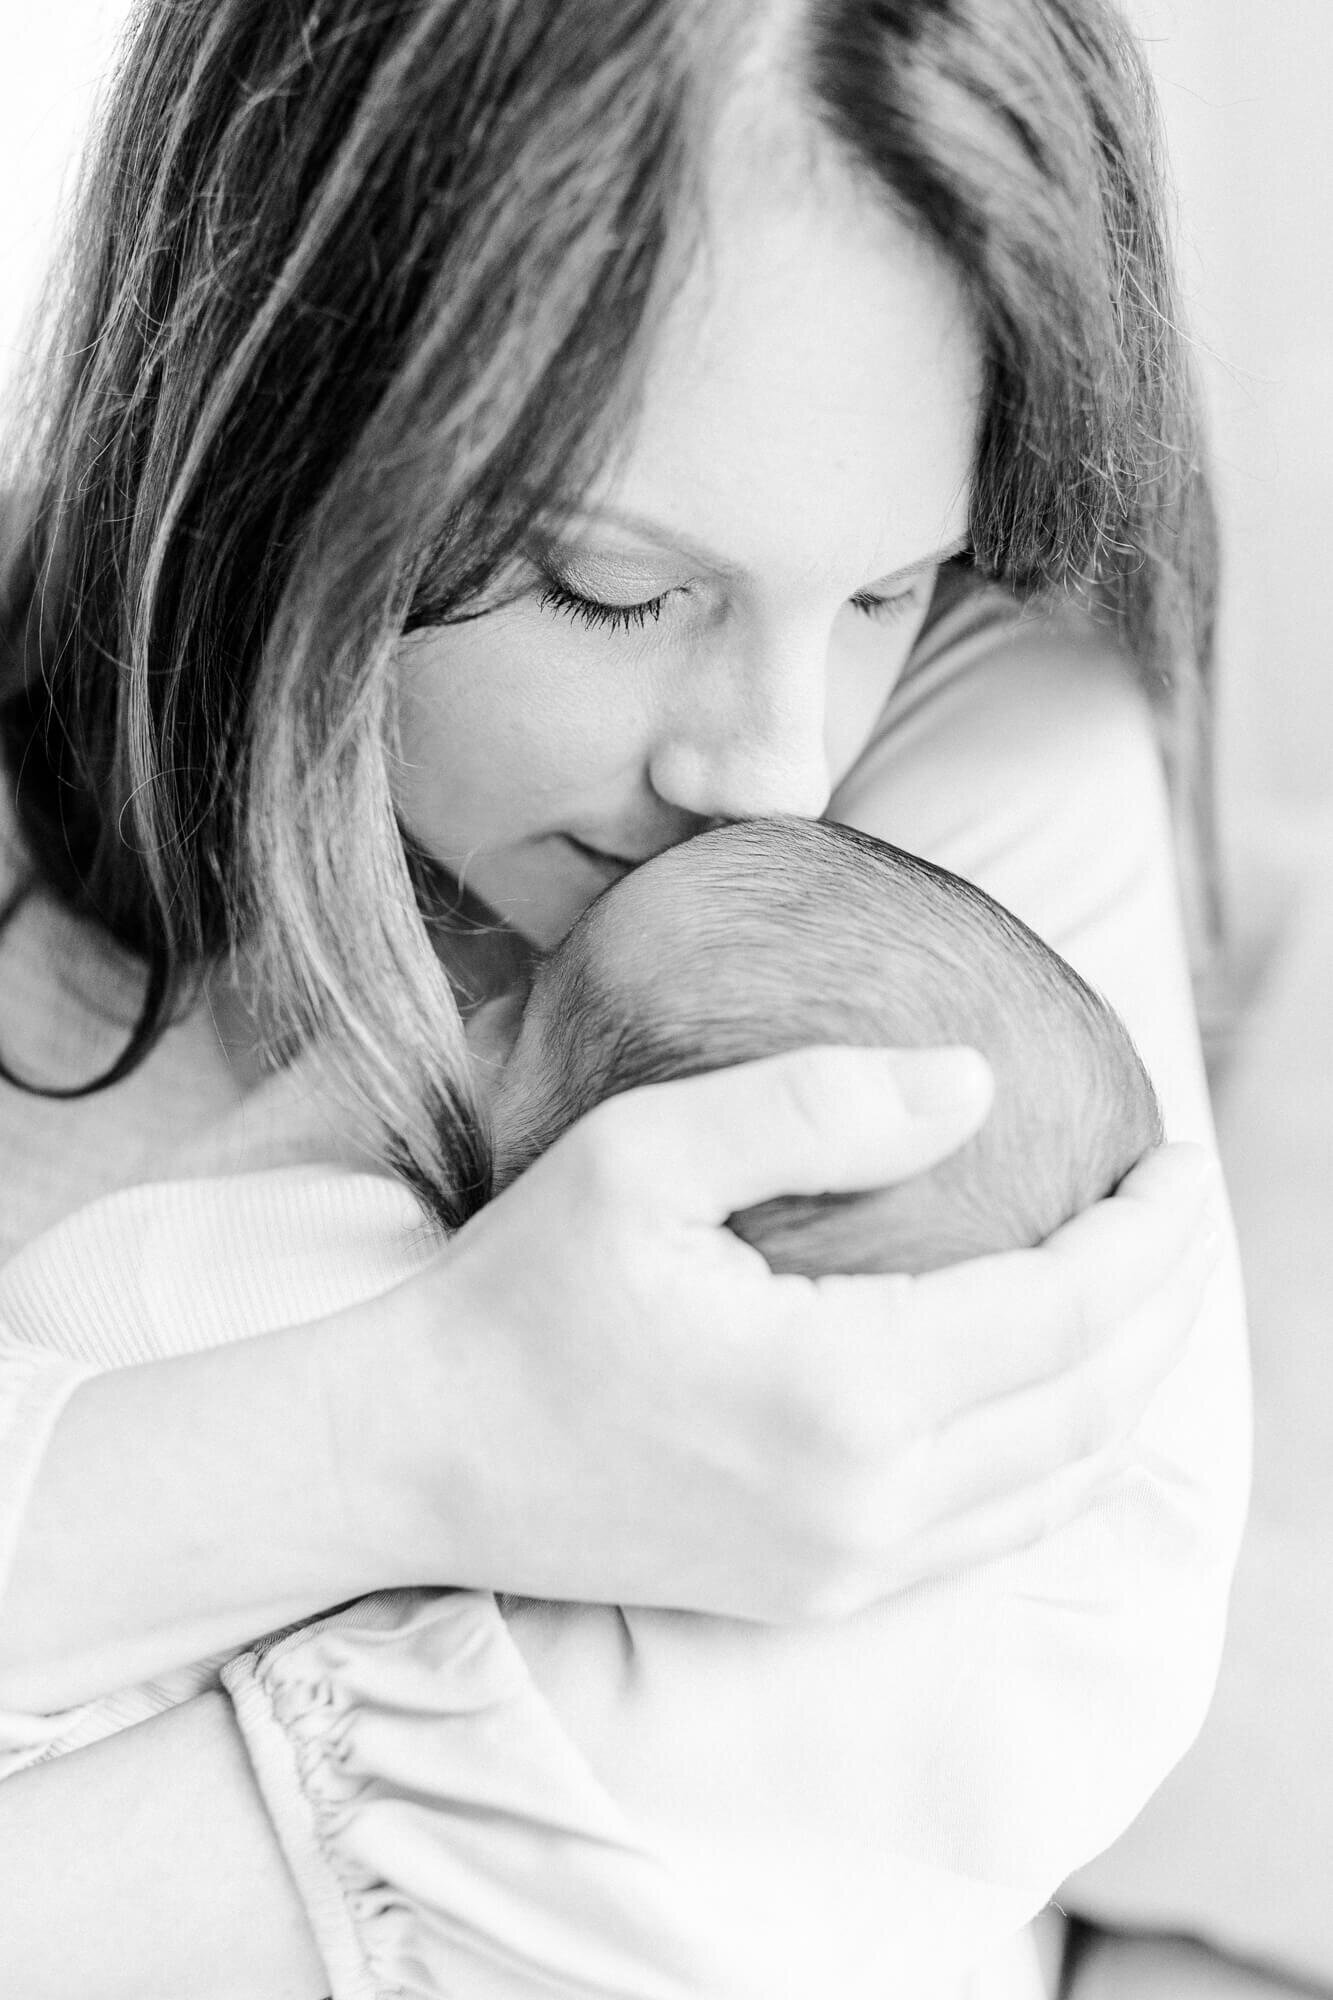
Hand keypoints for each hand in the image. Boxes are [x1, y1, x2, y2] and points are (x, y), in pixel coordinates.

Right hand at [384, 1047, 1221, 1619]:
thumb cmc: (519, 1289)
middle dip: (1168, 1302)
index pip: (1066, 1310)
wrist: (419, 1455)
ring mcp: (848, 1567)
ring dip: (1133, 1384)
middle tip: (1186, 1208)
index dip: (1149, 1233)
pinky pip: (998, 1533)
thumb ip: (819, 1107)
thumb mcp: (644, 1154)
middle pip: (1093, 1403)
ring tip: (1154, 1291)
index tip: (1180, 1159)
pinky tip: (1070, 1398)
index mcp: (841, 1391)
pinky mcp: (819, 1595)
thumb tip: (975, 1082)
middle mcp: (868, 1503)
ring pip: (1062, 1482)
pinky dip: (1069, 1457)